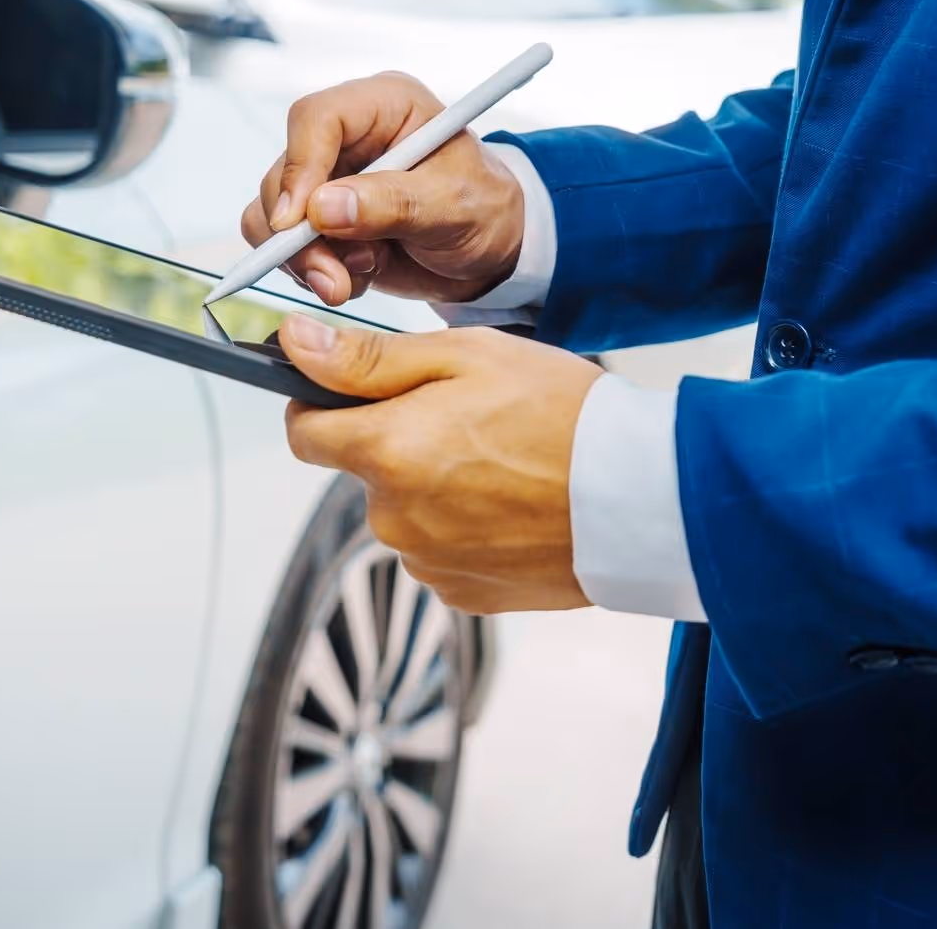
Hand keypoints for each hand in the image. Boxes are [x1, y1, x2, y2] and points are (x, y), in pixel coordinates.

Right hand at [239, 72, 524, 305]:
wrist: (489, 253)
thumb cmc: (484, 210)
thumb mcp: (455, 205)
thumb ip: (392, 204)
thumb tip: (322, 208)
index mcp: (384, 106)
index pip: (317, 118)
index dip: (300, 167)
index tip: (299, 221)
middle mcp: (347, 137)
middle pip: (285, 173)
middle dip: (302, 236)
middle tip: (333, 278)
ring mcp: (328, 179)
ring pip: (274, 215)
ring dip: (307, 260)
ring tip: (358, 278)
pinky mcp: (318, 219)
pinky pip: (284, 246)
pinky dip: (312, 272)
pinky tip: (356, 278)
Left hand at [278, 315, 601, 614]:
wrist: (643, 497)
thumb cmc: (561, 414)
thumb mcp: (465, 357)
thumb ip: (367, 358)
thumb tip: (293, 344)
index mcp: (386, 452)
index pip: (304, 433)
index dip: (323, 404)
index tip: (361, 390)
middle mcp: (394, 517)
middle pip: (364, 470)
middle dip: (396, 441)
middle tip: (468, 417)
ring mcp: (428, 562)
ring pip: (404, 510)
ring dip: (433, 485)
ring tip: (502, 461)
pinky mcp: (463, 592)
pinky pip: (440, 549)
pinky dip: (464, 526)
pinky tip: (512, 503)